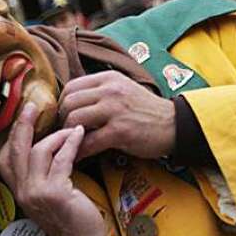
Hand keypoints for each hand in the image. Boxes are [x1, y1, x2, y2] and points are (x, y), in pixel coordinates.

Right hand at [0, 103, 107, 235]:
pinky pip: (61, 159)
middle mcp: (23, 191)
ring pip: (38, 151)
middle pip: (15, 149)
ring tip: (70, 130)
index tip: (24, 119)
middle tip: (32, 106)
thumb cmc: (70, 219)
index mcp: (18, 191)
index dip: (12, 137)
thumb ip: (42, 176)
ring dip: (56, 136)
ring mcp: (37, 192)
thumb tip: (46, 146)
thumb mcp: (48, 196)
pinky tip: (79, 136)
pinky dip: (71, 144)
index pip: (3, 159)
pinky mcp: (55, 193)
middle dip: (23, 125)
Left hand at [58, 73, 175, 159]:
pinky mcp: (119, 131)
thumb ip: (100, 91)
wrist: (174, 125)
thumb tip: (73, 101)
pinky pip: (89, 142)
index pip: (71, 87)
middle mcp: (109, 90)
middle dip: (62, 120)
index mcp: (108, 78)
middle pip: (68, 102)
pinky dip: (79, 152)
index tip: (64, 117)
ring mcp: (114, 110)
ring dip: (68, 136)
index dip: (62, 104)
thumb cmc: (146, 110)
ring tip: (71, 144)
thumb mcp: (123, 89)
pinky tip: (78, 157)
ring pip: (74, 120)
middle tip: (65, 133)